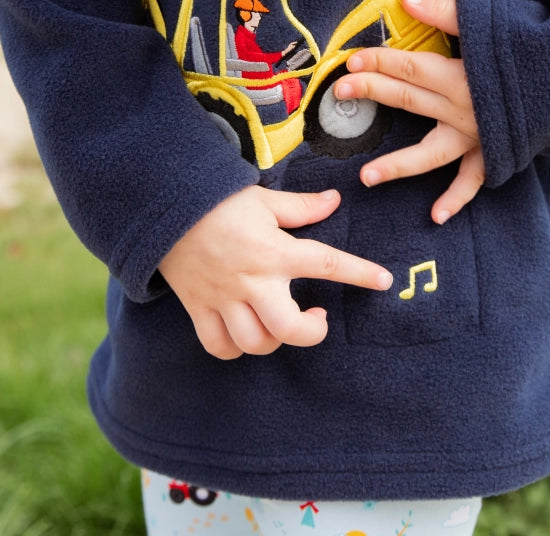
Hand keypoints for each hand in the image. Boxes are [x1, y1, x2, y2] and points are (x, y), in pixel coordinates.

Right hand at [159, 185, 392, 358]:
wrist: (165, 208)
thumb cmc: (219, 202)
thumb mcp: (265, 199)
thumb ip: (302, 207)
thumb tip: (335, 201)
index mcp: (274, 249)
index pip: (327, 263)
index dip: (359, 274)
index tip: (384, 281)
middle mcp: (252, 280)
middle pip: (288, 328)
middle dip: (312, 332)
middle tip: (318, 317)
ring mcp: (224, 298)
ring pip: (255, 342)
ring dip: (274, 339)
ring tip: (281, 321)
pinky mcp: (199, 309)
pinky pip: (219, 346)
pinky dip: (235, 349)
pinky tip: (247, 334)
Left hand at [334, 0, 483, 224]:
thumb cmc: (536, 47)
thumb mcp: (493, 24)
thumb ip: (448, 12)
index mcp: (463, 76)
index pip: (411, 67)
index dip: (379, 62)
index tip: (350, 61)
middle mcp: (465, 109)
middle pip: (410, 99)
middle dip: (374, 93)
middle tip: (340, 92)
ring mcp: (478, 136)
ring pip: (431, 153)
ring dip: (399, 165)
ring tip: (365, 177)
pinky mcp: (496, 151)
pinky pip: (474, 179)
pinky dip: (458, 197)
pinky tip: (436, 215)